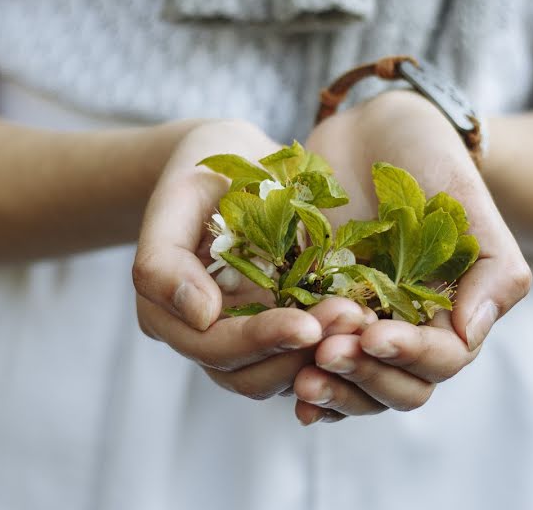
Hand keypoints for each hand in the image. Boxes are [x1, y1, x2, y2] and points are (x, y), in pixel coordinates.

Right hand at [133, 119, 374, 399]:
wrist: (233, 158)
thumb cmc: (201, 167)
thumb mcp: (177, 197)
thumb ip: (165, 260)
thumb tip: (200, 316)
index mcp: (165, 313)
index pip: (213, 347)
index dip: (260, 341)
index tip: (308, 326)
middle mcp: (202, 336)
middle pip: (250, 375)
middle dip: (300, 353)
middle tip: (351, 320)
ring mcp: (243, 336)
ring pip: (281, 375)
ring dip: (324, 355)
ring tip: (363, 320)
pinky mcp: (281, 326)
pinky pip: (307, 355)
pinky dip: (335, 345)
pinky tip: (367, 319)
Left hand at [294, 91, 531, 423]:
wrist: (372, 127)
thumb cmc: (430, 158)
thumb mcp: (465, 202)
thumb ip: (491, 269)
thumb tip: (469, 334)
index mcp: (448, 309)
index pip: (439, 358)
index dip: (408, 356)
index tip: (373, 334)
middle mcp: (403, 325)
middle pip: (395, 385)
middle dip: (364, 376)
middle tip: (328, 352)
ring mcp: (356, 320)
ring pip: (353, 382)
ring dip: (332, 387)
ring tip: (300, 374)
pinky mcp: (312, 305)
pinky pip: (307, 357)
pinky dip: (298, 376)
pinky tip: (283, 382)